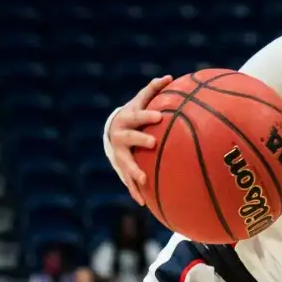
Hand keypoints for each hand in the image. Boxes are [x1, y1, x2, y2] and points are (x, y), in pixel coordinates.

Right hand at [107, 75, 174, 204]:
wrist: (112, 131)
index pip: (138, 116)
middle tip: (152, 142)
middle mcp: (120, 136)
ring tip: (143, 179)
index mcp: (128, 119)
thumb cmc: (134, 115)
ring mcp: (119, 153)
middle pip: (129, 138)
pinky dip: (134, 191)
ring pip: (125, 163)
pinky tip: (143, 203)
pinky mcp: (120, 168)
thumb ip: (154, 90)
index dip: (147, 116)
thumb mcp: (141, 101)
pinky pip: (127, 181)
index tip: (159, 116)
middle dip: (140, 139)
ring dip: (133, 171)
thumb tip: (170, 77)